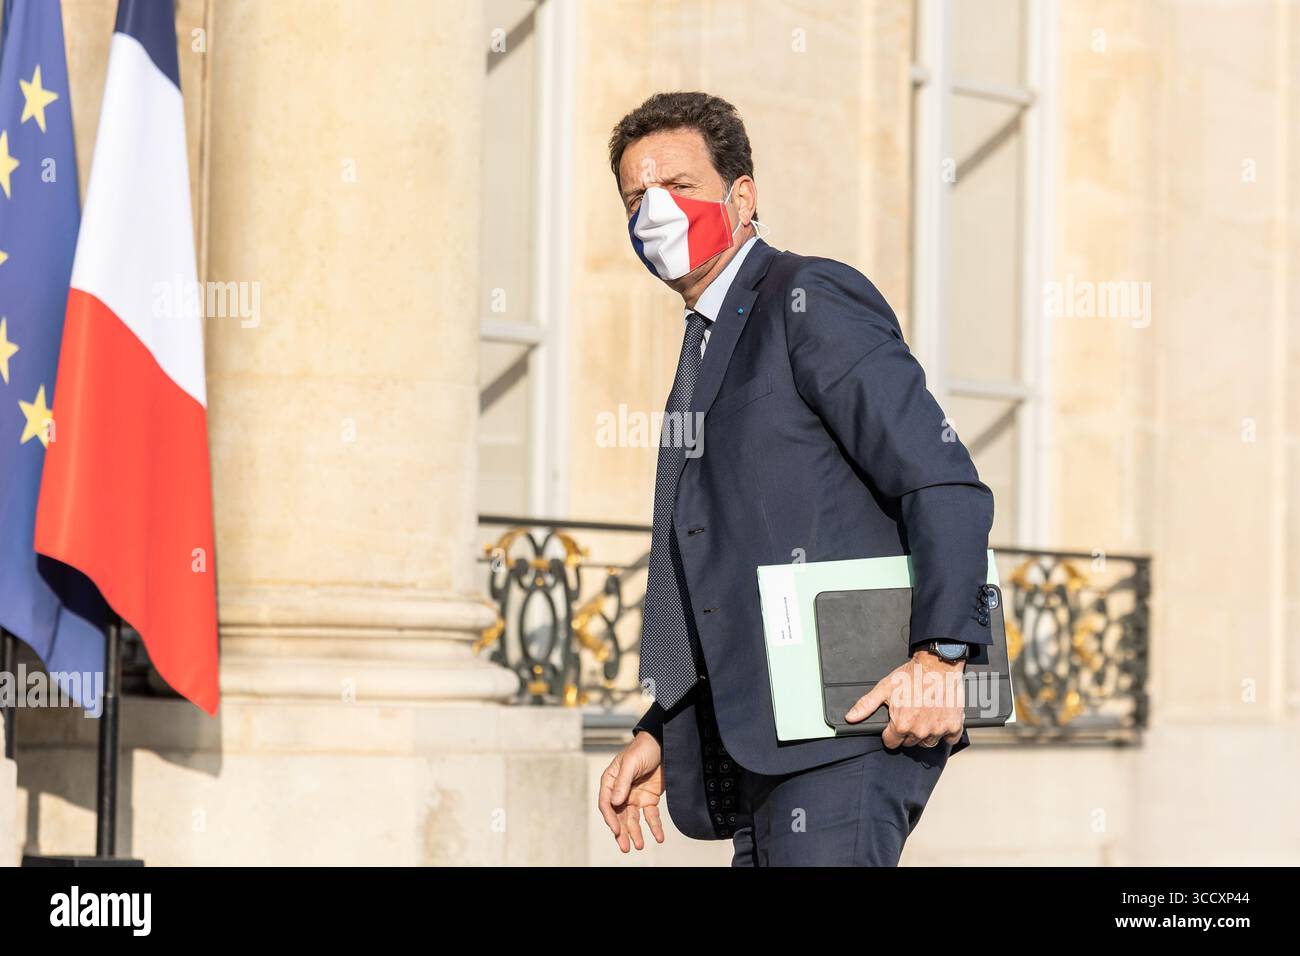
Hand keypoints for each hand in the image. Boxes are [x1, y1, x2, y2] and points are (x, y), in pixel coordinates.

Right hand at [598, 731, 666, 851]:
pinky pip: (651, 816)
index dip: (611, 818)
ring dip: (636, 833)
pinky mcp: (650, 799)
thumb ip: (623, 782)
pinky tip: (659, 837)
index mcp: (611, 782)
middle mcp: (621, 792)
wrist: (664, 743)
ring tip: (639, 846)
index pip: (607, 804)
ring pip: (633, 820)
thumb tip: (615, 803)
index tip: (617, 830)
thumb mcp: (631, 763)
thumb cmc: (643, 749)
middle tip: (625, 847)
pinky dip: (654, 827)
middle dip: (622, 832)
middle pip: (619, 816)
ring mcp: (635, 797)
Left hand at [843, 650, 965, 748]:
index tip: (894, 722)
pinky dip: (945, 731)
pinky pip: (949, 738)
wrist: (937, 665)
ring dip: (925, 733)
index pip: (891, 742)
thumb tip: (850, 717)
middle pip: (909, 743)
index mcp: (901, 725)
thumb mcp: (884, 688)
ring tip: (924, 715)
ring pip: (928, 742)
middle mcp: (920, 731)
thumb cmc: (911, 676)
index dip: (890, 733)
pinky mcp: (953, 726)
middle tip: (910, 713)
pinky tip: (939, 718)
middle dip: (907, 731)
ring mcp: (938, 729)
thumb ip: (866, 705)